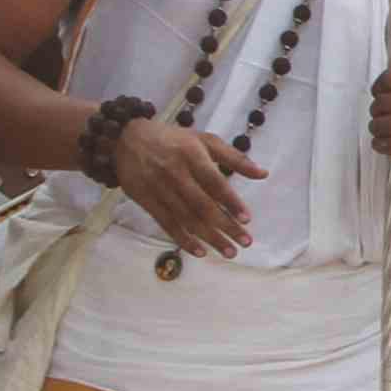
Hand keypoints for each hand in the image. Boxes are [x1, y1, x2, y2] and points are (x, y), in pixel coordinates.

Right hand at [115, 120, 262, 258]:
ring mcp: (159, 188)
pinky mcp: (146, 200)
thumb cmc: (174, 140)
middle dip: (226, 226)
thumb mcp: (205, 140)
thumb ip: (234, 157)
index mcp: (191, 155)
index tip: (247, 219)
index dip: (231, 202)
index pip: (215, 182)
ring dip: (210, 237)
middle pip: (203, 205)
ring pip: (187, 218)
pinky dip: (183, 239)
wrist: (126, 139)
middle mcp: (175, 173)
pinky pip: (167, 224)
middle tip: (245, 242)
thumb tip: (263, 173)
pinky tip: (200, 251)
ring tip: (229, 251)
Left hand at [367, 62, 390, 170]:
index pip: (390, 78)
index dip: (377, 87)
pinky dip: (381, 144)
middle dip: (375, 109)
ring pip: (387, 124)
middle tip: (376, 114)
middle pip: (386, 102)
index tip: (377, 93)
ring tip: (377, 128)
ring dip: (376, 127)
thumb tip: (376, 90)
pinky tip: (379, 143)